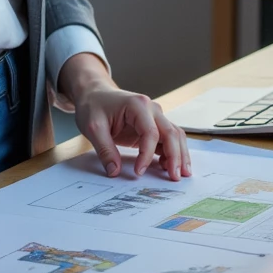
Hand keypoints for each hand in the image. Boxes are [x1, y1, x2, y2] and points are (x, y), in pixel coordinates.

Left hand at [58, 54, 191, 181]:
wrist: (94, 94)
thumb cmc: (93, 106)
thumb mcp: (93, 127)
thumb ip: (104, 149)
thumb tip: (114, 172)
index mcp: (138, 105)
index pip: (150, 132)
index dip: (147, 155)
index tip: (138, 172)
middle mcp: (151, 109)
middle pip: (171, 133)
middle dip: (175, 156)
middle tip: (175, 178)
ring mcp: (154, 117)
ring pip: (175, 136)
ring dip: (179, 155)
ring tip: (180, 175)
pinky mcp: (152, 126)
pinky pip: (167, 140)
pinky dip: (171, 153)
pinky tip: (168, 167)